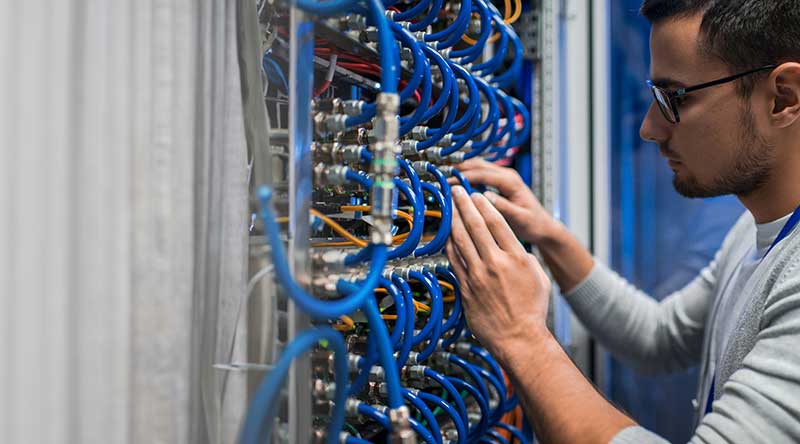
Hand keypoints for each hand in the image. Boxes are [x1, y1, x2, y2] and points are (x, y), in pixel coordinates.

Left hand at [445, 186, 551, 358]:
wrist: (519, 339)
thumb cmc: (531, 312)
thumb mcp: (538, 277)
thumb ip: (524, 258)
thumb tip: (515, 249)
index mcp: (516, 257)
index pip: (497, 222)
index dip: (484, 205)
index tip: (477, 195)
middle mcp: (496, 263)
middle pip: (476, 225)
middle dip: (464, 204)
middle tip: (456, 191)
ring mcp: (478, 275)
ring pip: (461, 239)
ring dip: (453, 219)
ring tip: (448, 206)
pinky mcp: (466, 287)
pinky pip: (454, 259)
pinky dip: (449, 244)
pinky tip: (446, 234)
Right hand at [451, 158, 557, 243]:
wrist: (543, 226)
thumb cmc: (534, 224)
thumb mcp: (520, 218)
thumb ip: (503, 207)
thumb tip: (485, 198)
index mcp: (511, 181)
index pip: (482, 174)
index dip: (464, 177)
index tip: (449, 184)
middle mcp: (507, 175)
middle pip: (478, 165)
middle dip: (458, 170)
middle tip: (441, 179)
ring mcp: (503, 177)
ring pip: (478, 167)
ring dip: (461, 170)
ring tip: (444, 179)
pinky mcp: (499, 183)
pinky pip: (480, 174)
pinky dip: (467, 176)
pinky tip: (456, 184)